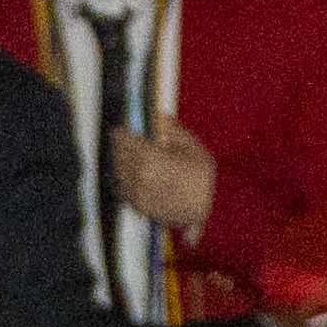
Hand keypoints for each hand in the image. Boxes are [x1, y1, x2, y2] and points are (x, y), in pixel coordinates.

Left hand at [106, 121, 216, 237]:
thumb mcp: (195, 148)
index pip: (126, 143)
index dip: (121, 135)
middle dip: (119, 147)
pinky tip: (131, 173)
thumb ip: (174, 131)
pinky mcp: (138, 207)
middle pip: (119, 157)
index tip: (119, 130)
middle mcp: (140, 178)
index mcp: (153, 160)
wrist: (208, 210)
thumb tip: (159, 117)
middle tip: (120, 140)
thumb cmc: (203, 178)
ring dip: (119, 162)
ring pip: (118, 174)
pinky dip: (123, 179)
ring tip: (126, 155)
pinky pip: (122, 189)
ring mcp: (137, 194)